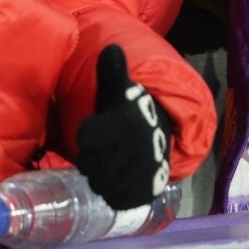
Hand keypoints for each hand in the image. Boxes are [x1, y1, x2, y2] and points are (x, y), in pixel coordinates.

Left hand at [74, 45, 173, 209]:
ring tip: (104, 162)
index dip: (88, 134)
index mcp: (128, 124)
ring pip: (101, 183)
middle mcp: (138, 152)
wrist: (160, 138)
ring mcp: (141, 176)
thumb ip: (113, 73)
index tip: (89, 129)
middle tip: (96, 148)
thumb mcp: (121, 90)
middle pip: (92, 163)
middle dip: (90, 157)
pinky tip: (112, 179)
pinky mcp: (144, 194)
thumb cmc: (130, 112)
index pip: (91, 136)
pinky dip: (110, 192)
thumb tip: (112, 49)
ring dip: (98, 175)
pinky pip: (116, 199)